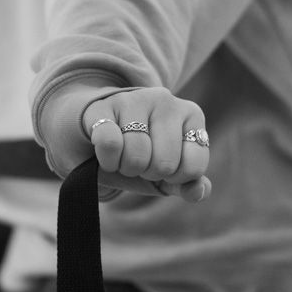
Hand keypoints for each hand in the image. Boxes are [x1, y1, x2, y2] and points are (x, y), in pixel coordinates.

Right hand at [45, 84, 211, 200]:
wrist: (94, 129)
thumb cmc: (137, 152)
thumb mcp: (166, 173)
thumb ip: (187, 184)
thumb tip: (197, 192)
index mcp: (191, 115)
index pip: (193, 167)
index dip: (173, 179)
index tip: (163, 166)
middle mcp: (165, 100)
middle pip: (165, 164)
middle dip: (147, 172)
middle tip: (138, 160)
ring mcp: (133, 99)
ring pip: (137, 156)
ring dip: (125, 167)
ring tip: (121, 155)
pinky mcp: (102, 106)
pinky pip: (110, 144)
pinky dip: (107, 160)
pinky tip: (105, 153)